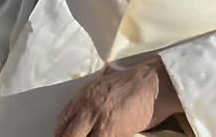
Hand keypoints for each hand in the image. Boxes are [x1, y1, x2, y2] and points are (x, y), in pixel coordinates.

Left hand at [53, 58, 181, 136]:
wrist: (155, 83)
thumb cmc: (135, 85)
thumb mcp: (105, 87)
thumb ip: (92, 101)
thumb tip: (83, 117)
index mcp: (84, 95)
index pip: (62, 120)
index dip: (60, 134)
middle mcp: (87, 106)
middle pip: (67, 134)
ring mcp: (98, 118)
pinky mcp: (111, 129)